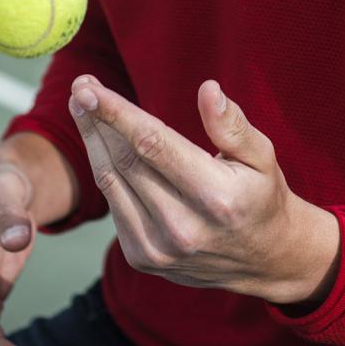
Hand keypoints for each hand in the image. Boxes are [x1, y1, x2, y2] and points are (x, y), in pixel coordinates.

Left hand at [69, 75, 338, 307]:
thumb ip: (232, 125)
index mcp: (216, 198)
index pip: (153, 145)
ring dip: (92, 141)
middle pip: (124, 161)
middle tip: (81, 86)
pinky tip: (102, 144)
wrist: (263, 259)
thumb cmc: (261, 195)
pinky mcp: (142, 259)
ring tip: (83, 107)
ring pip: (111, 182)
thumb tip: (208, 89)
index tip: (89, 87)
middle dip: (97, 119)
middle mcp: (183, 228)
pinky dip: (104, 170)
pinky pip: (114, 204)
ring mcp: (158, 249)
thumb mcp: (262, 156)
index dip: (117, 113)